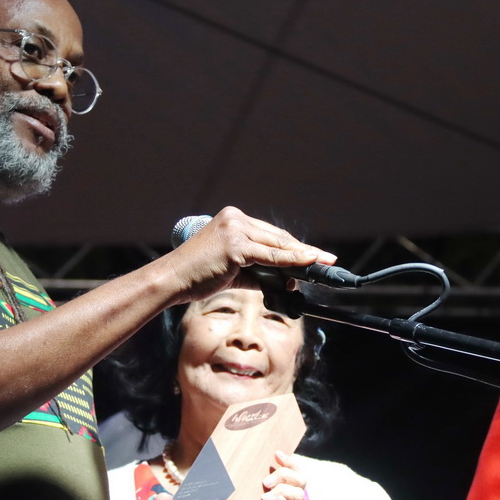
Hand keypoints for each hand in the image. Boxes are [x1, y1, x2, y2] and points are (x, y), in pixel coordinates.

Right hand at [167, 207, 336, 303]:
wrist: (172, 280)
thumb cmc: (197, 276)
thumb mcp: (232, 271)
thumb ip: (259, 272)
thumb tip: (286, 280)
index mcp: (233, 219)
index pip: (271, 234)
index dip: (294, 247)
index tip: (313, 255)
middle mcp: (235, 218)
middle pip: (278, 237)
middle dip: (304, 251)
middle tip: (327, 259)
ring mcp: (235, 229)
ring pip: (277, 245)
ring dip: (303, 256)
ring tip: (324, 263)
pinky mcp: (235, 245)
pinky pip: (270, 255)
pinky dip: (292, 260)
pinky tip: (308, 263)